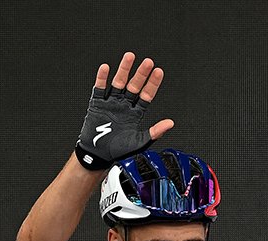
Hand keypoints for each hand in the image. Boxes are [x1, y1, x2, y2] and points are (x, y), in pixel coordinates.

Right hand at [75, 53, 174, 169]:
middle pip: (134, 85)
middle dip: (141, 73)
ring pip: (118, 82)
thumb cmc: (118, 151)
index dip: (153, 83)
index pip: (147, 95)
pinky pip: (99, 88)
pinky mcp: (97, 104)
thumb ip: (155, 132)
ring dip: (124, 70)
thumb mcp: (140, 142)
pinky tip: (106, 68)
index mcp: (135, 113)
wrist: (98, 155)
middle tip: (148, 62)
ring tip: (129, 57)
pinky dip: (102, 78)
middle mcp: (124, 105)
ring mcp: (111, 103)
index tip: (158, 72)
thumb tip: (170, 124)